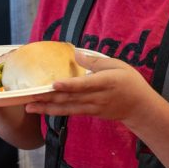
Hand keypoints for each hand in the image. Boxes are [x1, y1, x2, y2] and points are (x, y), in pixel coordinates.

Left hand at [23, 51, 152, 122]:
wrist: (140, 107)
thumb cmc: (130, 82)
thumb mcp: (117, 65)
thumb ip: (95, 61)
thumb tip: (76, 54)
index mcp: (105, 82)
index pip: (84, 84)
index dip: (69, 85)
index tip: (54, 84)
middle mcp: (97, 97)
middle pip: (70, 98)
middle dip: (48, 98)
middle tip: (28, 97)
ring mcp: (93, 107)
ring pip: (67, 108)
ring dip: (47, 108)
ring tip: (30, 107)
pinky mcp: (91, 113)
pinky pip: (71, 112)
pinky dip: (57, 112)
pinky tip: (44, 110)